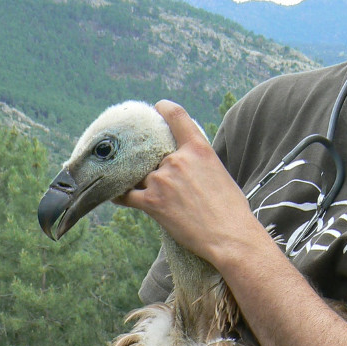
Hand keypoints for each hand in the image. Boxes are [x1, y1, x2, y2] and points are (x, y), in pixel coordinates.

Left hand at [114, 100, 265, 270]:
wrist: (229, 237)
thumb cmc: (231, 211)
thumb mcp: (219, 174)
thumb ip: (199, 163)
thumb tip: (188, 169)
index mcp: (198, 149)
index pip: (176, 116)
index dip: (163, 109)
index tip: (157, 109)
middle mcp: (177, 160)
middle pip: (153, 154)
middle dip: (152, 162)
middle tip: (152, 167)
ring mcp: (161, 180)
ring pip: (141, 175)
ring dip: (140, 181)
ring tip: (140, 186)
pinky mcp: (152, 202)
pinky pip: (126, 195)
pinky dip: (119, 194)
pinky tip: (115, 194)